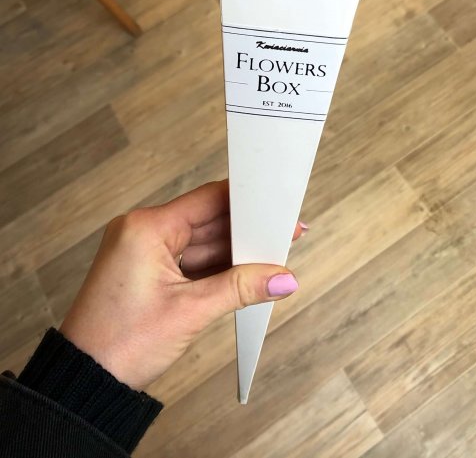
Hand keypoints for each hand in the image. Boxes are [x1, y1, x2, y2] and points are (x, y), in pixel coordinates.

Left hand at [60, 180, 302, 389]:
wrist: (83, 383)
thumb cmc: (120, 344)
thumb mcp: (190, 312)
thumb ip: (241, 287)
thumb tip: (283, 278)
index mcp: (146, 227)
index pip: (208, 199)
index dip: (246, 203)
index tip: (277, 207)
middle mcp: (141, 231)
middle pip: (206, 220)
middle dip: (245, 232)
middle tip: (284, 236)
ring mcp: (142, 251)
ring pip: (200, 242)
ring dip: (232, 253)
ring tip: (270, 259)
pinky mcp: (145, 271)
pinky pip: (188, 260)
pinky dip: (214, 268)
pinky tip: (244, 274)